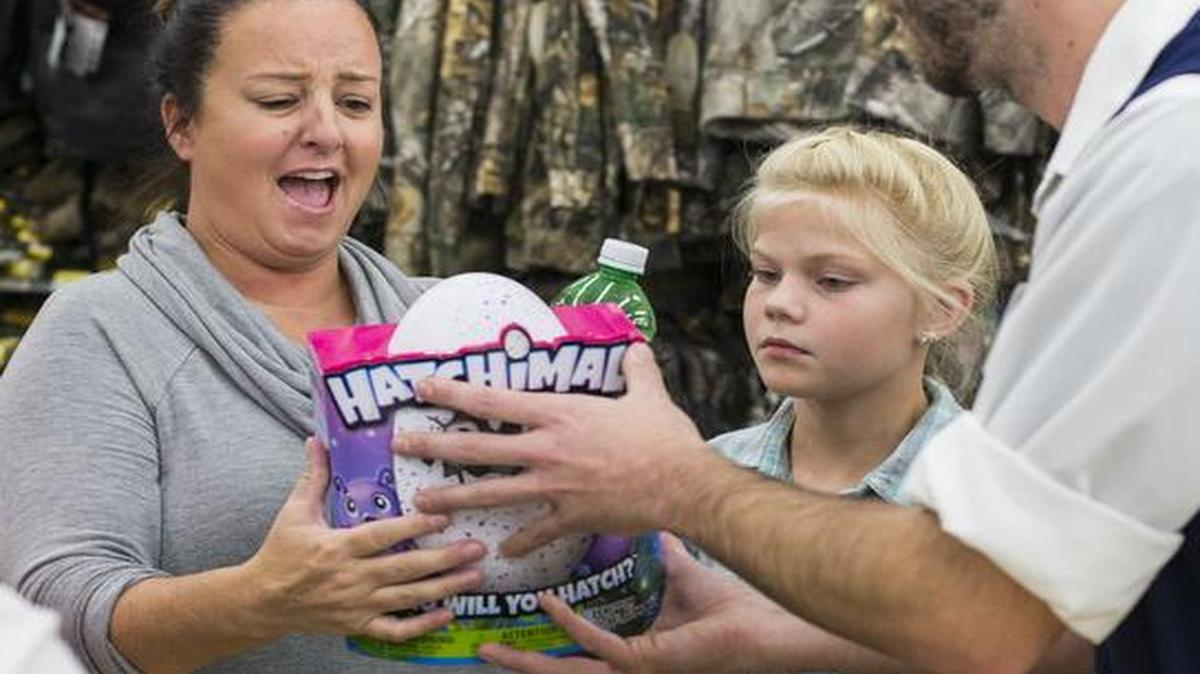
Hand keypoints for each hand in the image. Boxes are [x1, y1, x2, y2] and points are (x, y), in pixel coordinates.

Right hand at [242, 438, 486, 642]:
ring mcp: (356, 605)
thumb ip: (313, 476)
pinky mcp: (357, 625)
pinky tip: (447, 613)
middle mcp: (351, 578)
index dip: (414, 526)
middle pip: (404, 568)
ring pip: (407, 599)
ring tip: (474, 575)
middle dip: (444, 558)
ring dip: (444, 587)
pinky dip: (422, 626)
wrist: (261, 602)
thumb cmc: (280, 553)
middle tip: (477, 547)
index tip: (444, 517)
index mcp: (337, 547)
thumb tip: (317, 440)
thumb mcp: (294, 511)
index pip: (382, 536)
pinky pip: (394, 630)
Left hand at [394, 343, 724, 556]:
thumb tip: (637, 347)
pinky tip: (503, 550)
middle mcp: (546, 449)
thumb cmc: (664, 437)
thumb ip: (637, 369)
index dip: (454, 392)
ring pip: (492, 492)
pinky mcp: (570, 517)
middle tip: (401, 445)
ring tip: (422, 503)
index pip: (494, 400)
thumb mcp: (649, 394)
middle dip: (434, 446)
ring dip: (454, 497)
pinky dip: (519, 542)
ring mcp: (554, 486)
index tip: (423, 388)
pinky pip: (536, 532)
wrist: (681, 483)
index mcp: (559, 414)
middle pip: (478, 447)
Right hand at [475, 535, 797, 673]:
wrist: (759, 630)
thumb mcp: (676, 579)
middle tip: (480, 647)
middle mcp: (622, 667)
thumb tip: (646, 522)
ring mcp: (629, 671)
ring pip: (564, 671)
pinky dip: (570, 627)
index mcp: (627, 652)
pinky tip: (549, 605)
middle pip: (558, 670)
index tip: (512, 625)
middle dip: (517, 663)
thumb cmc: (724, 611)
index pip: (574, 653)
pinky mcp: (641, 663)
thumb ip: (658, 555)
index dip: (542, 644)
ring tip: (491, 647)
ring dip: (526, 663)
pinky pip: (596, 646)